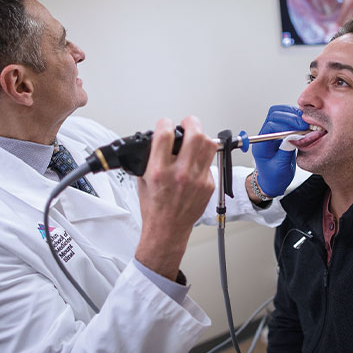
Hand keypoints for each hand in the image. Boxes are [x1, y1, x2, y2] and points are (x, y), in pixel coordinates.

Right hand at [135, 116, 216, 279]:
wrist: (167, 230)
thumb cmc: (155, 208)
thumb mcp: (143, 180)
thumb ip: (151, 158)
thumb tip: (159, 142)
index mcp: (160, 171)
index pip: (165, 134)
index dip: (165, 123)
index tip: (165, 124)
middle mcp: (180, 174)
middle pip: (195, 134)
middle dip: (191, 123)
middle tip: (187, 124)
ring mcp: (197, 179)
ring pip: (209, 145)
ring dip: (201, 137)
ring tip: (195, 138)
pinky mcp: (208, 185)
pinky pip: (209, 162)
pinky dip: (203, 158)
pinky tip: (195, 162)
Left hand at [252, 105, 307, 196]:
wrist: (272, 183)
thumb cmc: (274, 178)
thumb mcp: (281, 167)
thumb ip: (286, 150)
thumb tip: (294, 136)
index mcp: (262, 144)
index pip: (271, 125)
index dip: (287, 123)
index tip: (300, 128)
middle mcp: (265, 135)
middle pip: (274, 114)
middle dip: (291, 116)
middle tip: (304, 123)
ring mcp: (272, 132)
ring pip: (280, 113)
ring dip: (294, 115)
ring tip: (306, 122)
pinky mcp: (280, 131)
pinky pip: (286, 119)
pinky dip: (296, 118)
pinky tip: (304, 123)